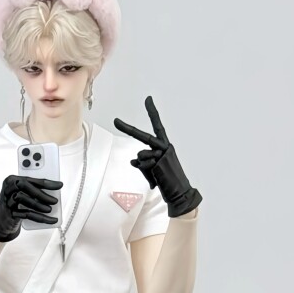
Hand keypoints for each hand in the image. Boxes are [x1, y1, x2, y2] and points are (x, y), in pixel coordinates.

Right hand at [0, 174, 62, 241]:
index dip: (46, 182)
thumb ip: (32, 188)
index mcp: (12, 179)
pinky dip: (39, 217)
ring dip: (40, 206)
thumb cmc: (14, 202)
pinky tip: (49, 220)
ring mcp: (7, 201)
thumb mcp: (20, 192)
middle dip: (41, 194)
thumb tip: (53, 191)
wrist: (0, 218)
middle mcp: (8, 188)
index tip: (59, 185)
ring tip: (50, 210)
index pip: (30, 178)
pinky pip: (25, 214)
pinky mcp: (10, 213)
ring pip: (24, 199)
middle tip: (54, 201)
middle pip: (25, 186)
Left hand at [113, 96, 201, 217]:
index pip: (157, 126)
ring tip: (156, 175)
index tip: (148, 99)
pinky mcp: (159, 161)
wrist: (178, 192)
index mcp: (164, 145)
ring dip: (144, 167)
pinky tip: (156, 178)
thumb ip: (143, 163)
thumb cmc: (166, 180)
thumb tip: (132, 161)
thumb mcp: (153, 170)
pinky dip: (145, 172)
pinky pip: (142, 165)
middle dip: (127, 129)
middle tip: (115, 120)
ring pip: (140, 155)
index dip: (152, 112)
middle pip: (143, 136)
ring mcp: (162, 153)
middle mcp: (164, 146)